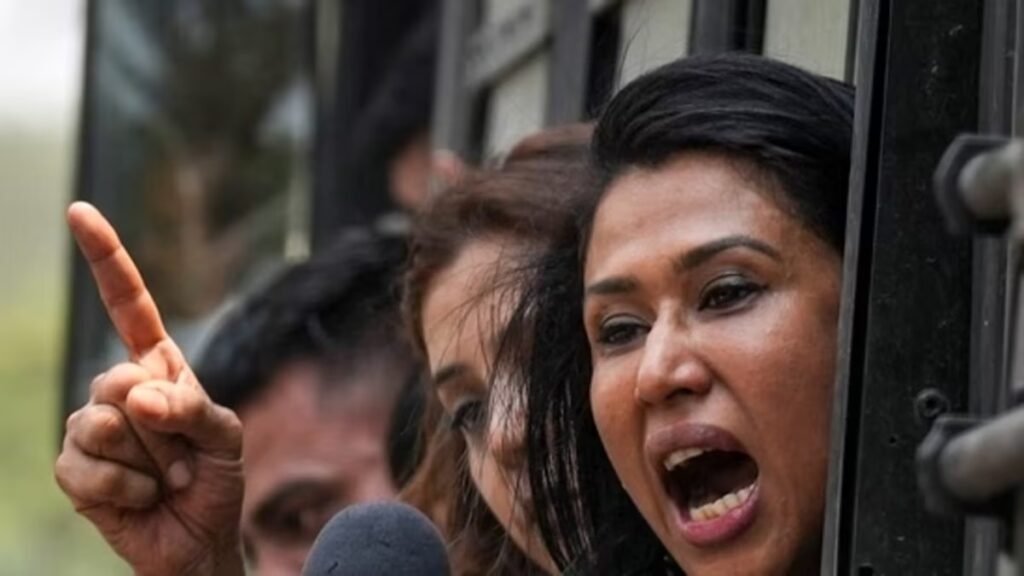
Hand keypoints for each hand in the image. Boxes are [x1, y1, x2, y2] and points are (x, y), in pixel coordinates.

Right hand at [55, 202, 245, 575]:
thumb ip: (191, 409)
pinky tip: (140, 498)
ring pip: (102, 424)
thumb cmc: (216, 481)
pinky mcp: (73, 469)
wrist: (200, 540)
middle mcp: (118, 389)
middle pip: (118, 379)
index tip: (80, 211)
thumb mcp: (225, 437)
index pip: (128, 305)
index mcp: (158, 367)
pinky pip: (87, 467)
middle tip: (182, 458)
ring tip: (163, 478)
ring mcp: (90, 427)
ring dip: (148, 462)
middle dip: (163, 427)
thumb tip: (136, 398)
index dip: (106, 259)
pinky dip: (125, 488)